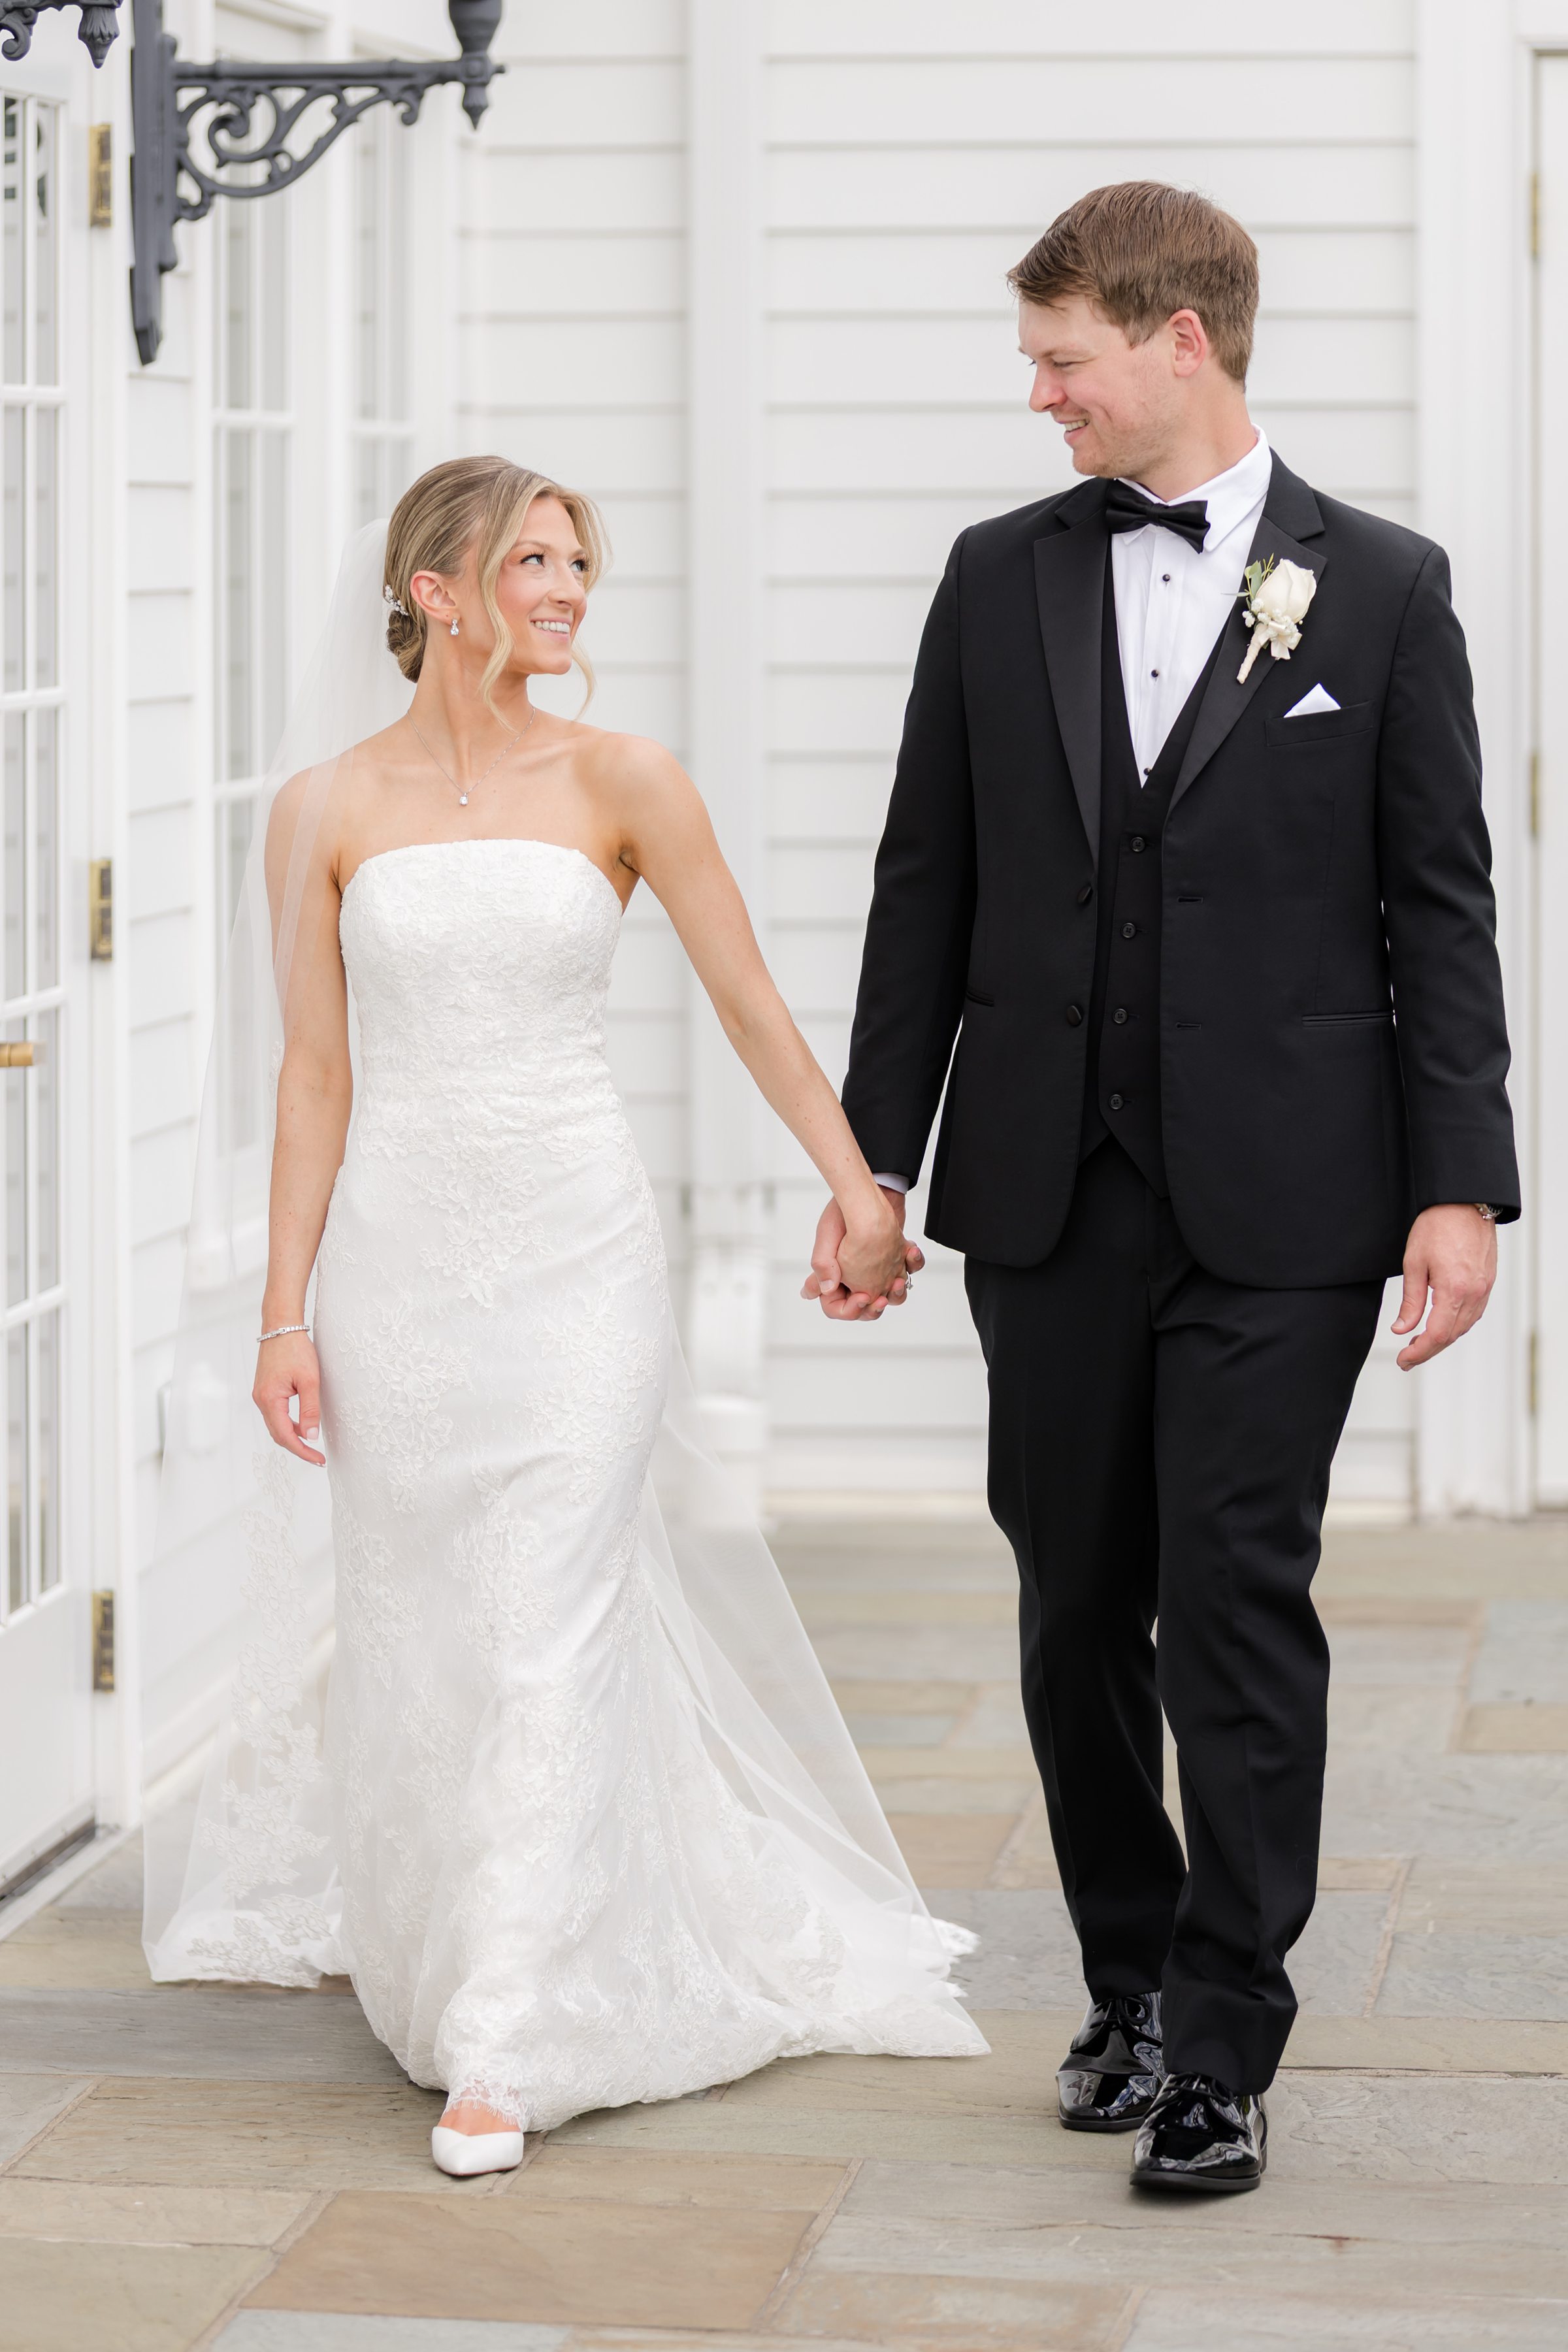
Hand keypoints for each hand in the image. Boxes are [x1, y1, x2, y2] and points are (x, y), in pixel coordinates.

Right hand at [254, 1331, 324, 1464]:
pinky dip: (289, 1423)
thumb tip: (311, 1437)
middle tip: (318, 1458)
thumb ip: (310, 1410)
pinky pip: (276, 1414)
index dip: (302, 1451)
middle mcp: (260, 1400)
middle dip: (298, 1448)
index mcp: (269, 1399)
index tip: (318, 1460)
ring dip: (293, 1436)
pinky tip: (303, 1425)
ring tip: (313, 1445)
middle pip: (278, 1434)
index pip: (285, 1436)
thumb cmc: (295, 1349)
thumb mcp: (310, 1381)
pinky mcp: (265, 1390)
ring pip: (276, 1425)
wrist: (281, 1327)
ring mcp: (261, 1395)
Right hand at [801, 1189, 924, 1321]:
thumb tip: (826, 1289)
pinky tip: (909, 1251)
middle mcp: (854, 1276)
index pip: (835, 1307)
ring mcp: (876, 1269)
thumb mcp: (827, 1236)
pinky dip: (912, 1263)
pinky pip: (908, 1269)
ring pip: (890, 1296)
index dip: (849, 1309)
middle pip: (865, 1308)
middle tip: (883, 1298)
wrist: (868, 1190)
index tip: (862, 1296)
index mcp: (833, 1276)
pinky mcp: (893, 1258)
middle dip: (875, 1307)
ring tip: (898, 1279)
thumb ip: (823, 1264)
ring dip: (897, 1292)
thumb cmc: (843, 1211)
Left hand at [1391, 1204, 1497, 1369]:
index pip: (1436, 1335)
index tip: (1403, 1360)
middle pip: (1451, 1336)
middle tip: (1408, 1357)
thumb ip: (1410, 1301)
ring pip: (1464, 1327)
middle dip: (1428, 1351)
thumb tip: (1402, 1328)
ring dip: (1443, 1339)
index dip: (1418, 1353)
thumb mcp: (1414, 1263)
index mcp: (1454, 1290)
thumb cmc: (1437, 1226)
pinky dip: (1456, 1325)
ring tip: (1420, 1343)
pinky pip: (1473, 1313)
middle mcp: (1474, 1293)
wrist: (1464, 1202)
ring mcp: (1485, 1288)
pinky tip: (1442, 1325)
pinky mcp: (1488, 1282)